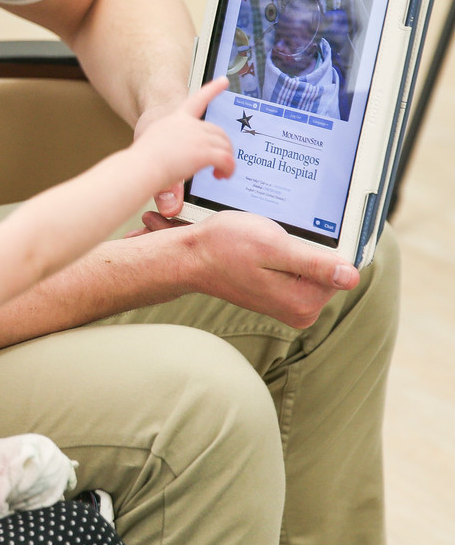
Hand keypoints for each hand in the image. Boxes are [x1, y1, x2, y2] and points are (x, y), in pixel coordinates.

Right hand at [131, 209, 359, 326]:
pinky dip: (286, 256)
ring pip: (313, 268)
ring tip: (266, 243)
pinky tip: (264, 250)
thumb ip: (315, 264)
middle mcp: (300, 311)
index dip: (322, 244)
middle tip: (275, 237)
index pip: (341, 267)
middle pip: (329, 269)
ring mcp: (290, 306)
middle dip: (308, 247)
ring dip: (295, 249)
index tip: (295, 234)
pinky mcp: (280, 297)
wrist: (191, 257)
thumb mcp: (272, 246)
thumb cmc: (224, 247)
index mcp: (303, 301)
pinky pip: (299, 271)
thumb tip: (353, 277)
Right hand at [132, 78, 234, 197]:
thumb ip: (167, 169)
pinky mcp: (203, 151)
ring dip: (226, 160)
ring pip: (224, 146)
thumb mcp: (155, 157)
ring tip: (220, 174)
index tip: (224, 81)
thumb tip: (169, 207)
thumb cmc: (138, 165)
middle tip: (220, 164)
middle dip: (223, 147)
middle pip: (217, 131)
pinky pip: (226, 159)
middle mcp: (187, 125)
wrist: (138, 168)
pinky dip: (228, 168)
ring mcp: (196, 137)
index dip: (212, 90)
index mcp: (173, 120)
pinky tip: (221, 176)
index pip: (196, 100)